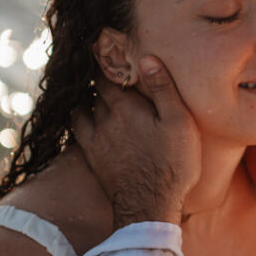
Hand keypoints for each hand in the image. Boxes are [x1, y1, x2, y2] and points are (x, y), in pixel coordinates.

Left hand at [74, 57, 201, 228]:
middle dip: (96, 78)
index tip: (105, 49)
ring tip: (90, 90)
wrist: (149, 206)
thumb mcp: (179, 123)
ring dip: (84, 98)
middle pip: (94, 91)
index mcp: (125, 107)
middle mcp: (104, 119)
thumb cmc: (172, 164)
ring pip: (81, 109)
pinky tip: (82, 118)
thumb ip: (163, 89)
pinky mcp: (92, 158)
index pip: (107, 75)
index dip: (105, 60)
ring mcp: (95, 140)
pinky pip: (77, 131)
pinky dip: (77, 119)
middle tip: (100, 67)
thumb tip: (147, 57)